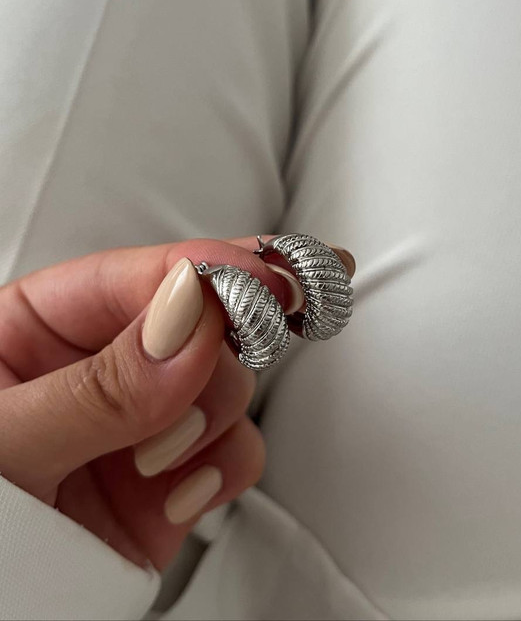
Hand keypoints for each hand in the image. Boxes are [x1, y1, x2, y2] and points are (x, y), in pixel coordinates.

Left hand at [0, 236, 303, 570]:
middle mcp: (103, 370)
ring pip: (230, 385)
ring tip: (153, 460)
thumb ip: (100, 385)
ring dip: (210, 419)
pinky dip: (223, 470)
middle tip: (232, 351)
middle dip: (221, 344)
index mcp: (41, 329)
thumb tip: (186, 320)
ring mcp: (146, 425)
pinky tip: (178, 492)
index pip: (137, 275)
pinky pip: (237, 452)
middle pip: (201, 321)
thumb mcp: (9, 442)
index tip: (257, 277)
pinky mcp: (176, 479)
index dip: (206, 267)